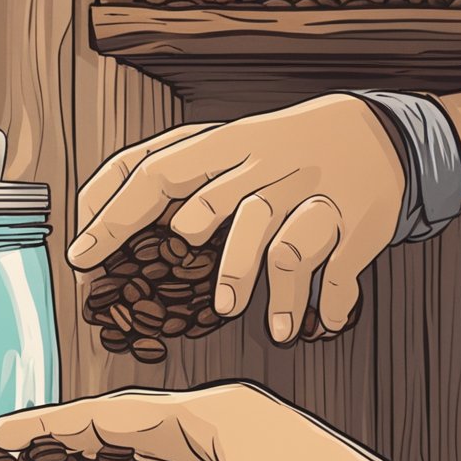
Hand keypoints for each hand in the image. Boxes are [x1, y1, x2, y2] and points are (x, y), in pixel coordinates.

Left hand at [68, 95, 403, 343]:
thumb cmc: (279, 152)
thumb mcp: (224, 146)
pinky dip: (323, 302)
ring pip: (276, 242)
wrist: (379, 135)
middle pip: (212, 204)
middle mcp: (265, 165)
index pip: (155, 170)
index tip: (81, 256)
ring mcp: (312, 194)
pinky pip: (334, 269)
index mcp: (225, 144)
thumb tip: (89, 214)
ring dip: (250, 282)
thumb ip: (166, 172)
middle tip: (163, 294)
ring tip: (235, 313)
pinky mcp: (355, 224)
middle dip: (184, 247)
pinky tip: (312, 325)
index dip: (112, 215)